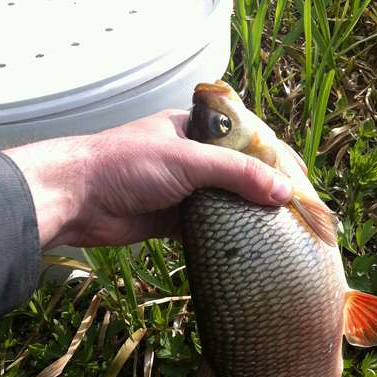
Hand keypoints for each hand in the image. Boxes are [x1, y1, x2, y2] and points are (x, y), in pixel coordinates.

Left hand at [4, 110, 295, 249]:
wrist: (77, 199)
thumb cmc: (127, 165)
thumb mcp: (188, 161)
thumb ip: (236, 174)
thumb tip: (284, 192)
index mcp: (194, 130)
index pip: (245, 139)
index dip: (274, 156)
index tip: (300, 176)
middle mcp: (191, 158)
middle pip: (238, 173)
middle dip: (264, 189)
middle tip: (296, 209)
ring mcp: (182, 189)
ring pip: (225, 201)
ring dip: (247, 214)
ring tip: (281, 230)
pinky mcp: (173, 219)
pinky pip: (208, 226)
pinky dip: (226, 234)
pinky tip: (249, 245)